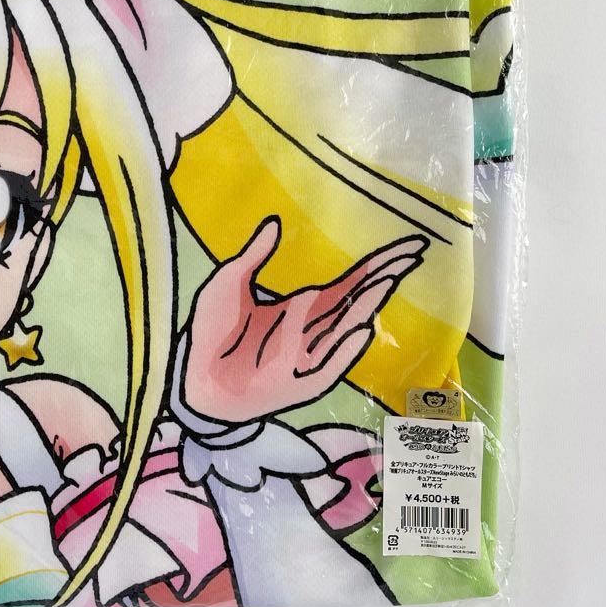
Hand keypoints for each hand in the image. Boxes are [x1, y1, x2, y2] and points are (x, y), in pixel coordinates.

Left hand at [182, 219, 426, 424]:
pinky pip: (329, 365)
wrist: (194, 378)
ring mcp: (309, 357)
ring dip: (368, 305)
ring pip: (346, 328)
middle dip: (382, 278)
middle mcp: (312, 330)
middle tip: (411, 254)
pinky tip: (361, 328)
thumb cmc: (212, 332)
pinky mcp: (300, 384)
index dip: (375, 267)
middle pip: (356, 301)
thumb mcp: (227, 284)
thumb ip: (252, 257)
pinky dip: (345, 348)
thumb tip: (275, 222)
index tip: (404, 250)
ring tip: (389, 279)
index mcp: (301, 307)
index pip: (348, 285)